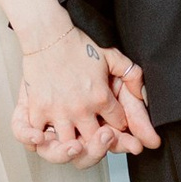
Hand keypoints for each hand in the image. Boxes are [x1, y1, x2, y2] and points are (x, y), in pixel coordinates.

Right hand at [10, 17, 156, 164]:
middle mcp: (81, 108)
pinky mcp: (38, 110)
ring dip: (74, 147)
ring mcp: (59, 111)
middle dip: (101, 143)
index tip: (113, 122)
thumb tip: (142, 96)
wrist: (48, 35)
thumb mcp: (113, 56)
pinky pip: (39, 138)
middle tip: (98, 137)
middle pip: (96, 141)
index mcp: (101, 97)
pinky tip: (48, 140)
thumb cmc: (78, 44)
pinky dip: (42, 142)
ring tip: (76, 143)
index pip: (118, 125)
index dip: (118, 125)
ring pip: (69, 147)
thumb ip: (132, 75)